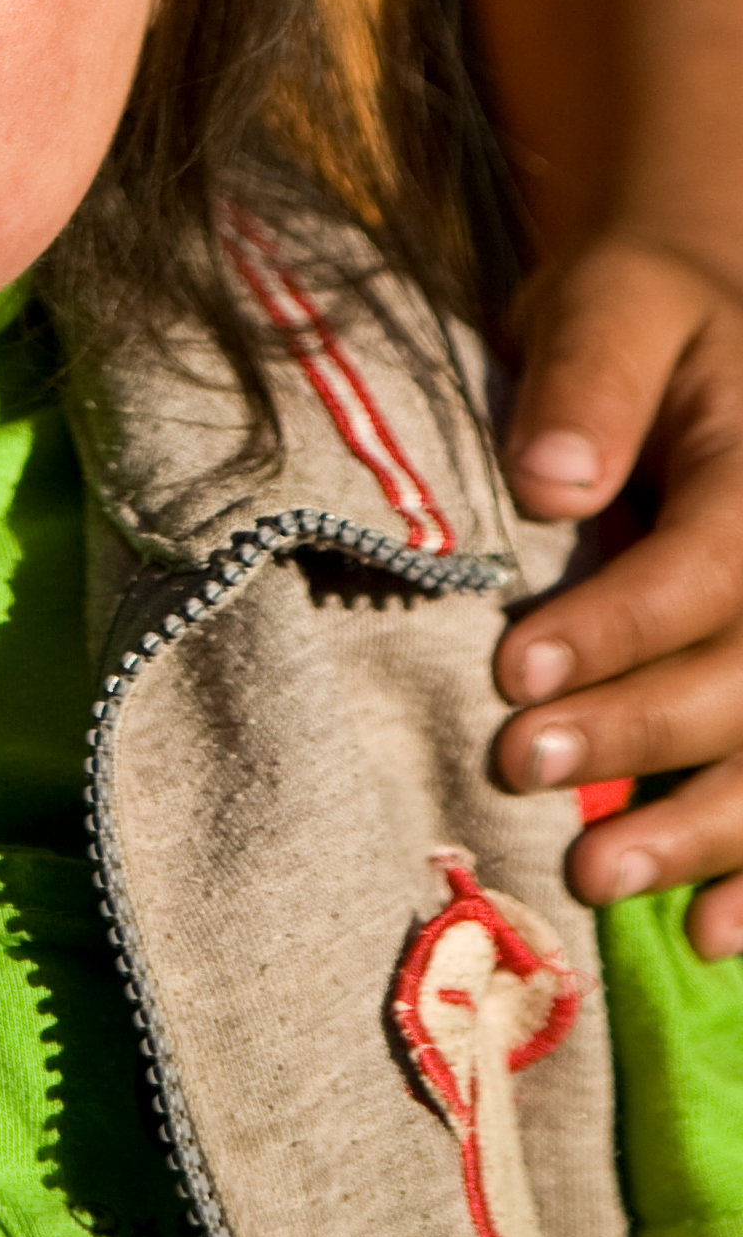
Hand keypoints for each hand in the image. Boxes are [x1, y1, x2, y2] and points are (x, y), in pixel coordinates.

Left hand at [491, 234, 742, 959]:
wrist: (704, 319)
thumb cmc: (641, 310)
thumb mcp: (611, 301)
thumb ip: (588, 380)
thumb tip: (554, 484)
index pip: (708, 564)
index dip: (619, 629)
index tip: (517, 673)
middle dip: (641, 732)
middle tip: (522, 769)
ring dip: (705, 828)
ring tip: (596, 876)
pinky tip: (718, 935)